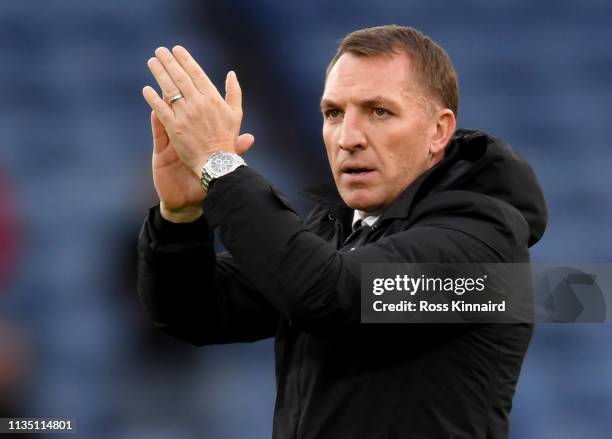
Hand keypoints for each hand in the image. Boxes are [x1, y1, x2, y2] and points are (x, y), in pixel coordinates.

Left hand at [142, 45, 252, 175]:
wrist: (217, 163)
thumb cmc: (227, 139)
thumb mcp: (236, 114)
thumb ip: (234, 92)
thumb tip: (231, 73)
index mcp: (213, 98)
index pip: (196, 73)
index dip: (185, 60)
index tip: (177, 50)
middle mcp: (198, 104)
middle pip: (180, 78)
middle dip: (169, 62)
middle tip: (160, 51)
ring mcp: (185, 116)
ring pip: (169, 90)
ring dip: (159, 74)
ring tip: (152, 62)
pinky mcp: (174, 128)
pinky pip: (161, 110)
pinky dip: (153, 99)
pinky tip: (146, 89)